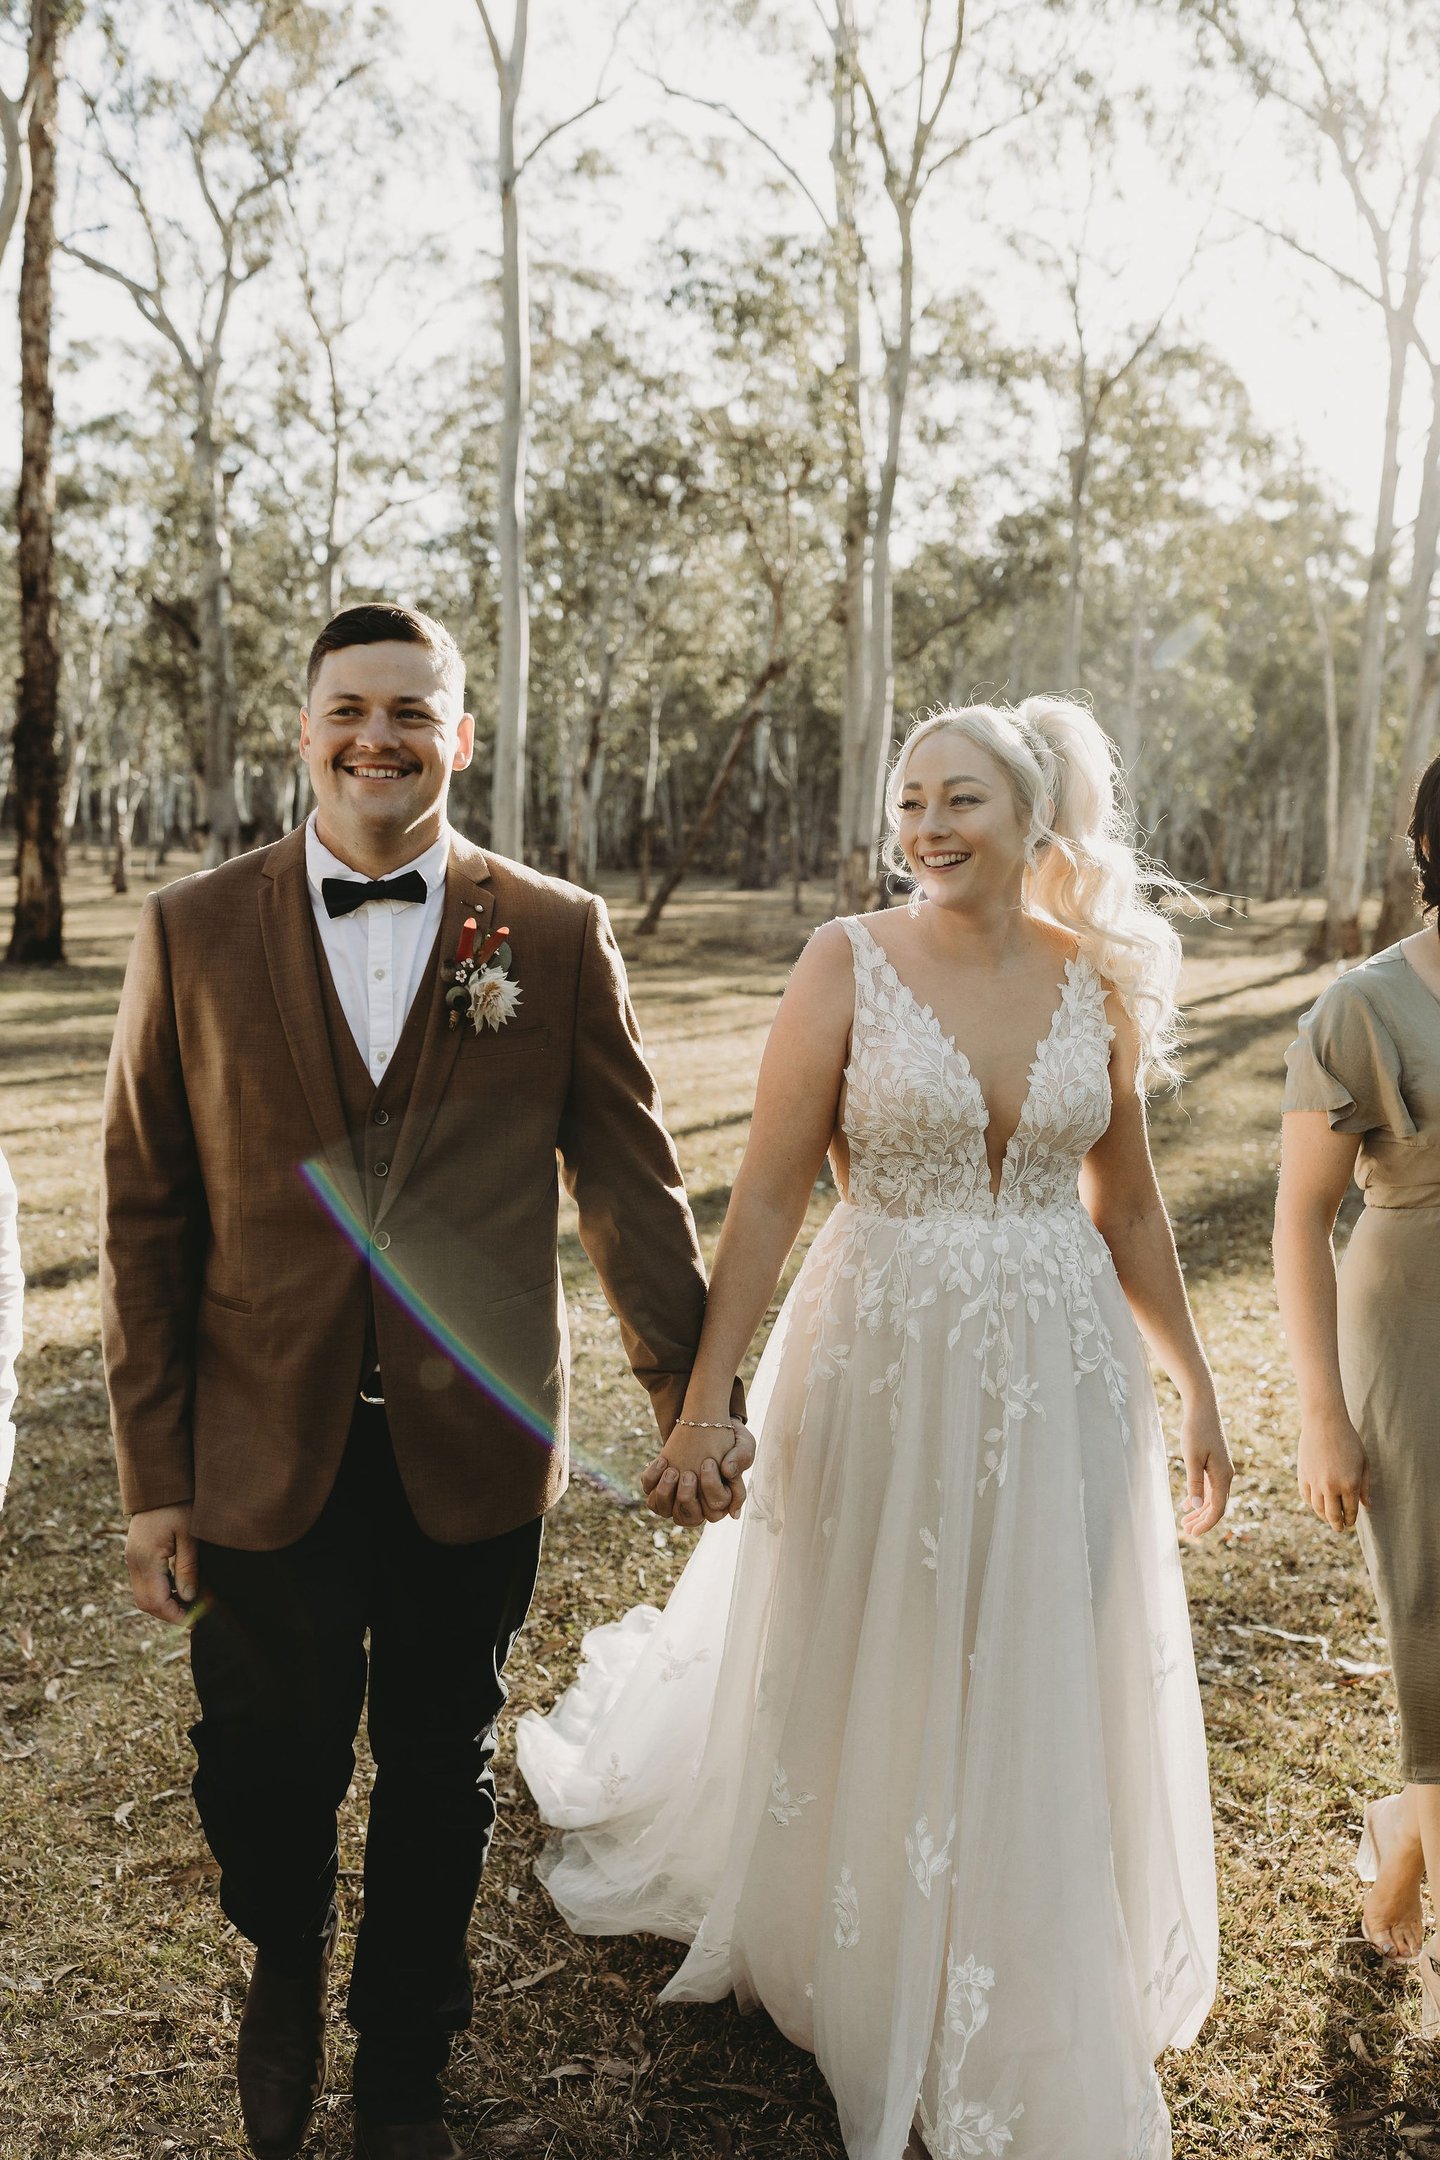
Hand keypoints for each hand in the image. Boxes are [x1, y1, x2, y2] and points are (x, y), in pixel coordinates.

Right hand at [125, 1503, 199, 1625]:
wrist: (159, 1483)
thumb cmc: (179, 1504)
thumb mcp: (190, 1535)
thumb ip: (188, 1567)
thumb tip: (187, 1597)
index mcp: (146, 1559)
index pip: (156, 1601)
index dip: (175, 1615)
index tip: (196, 1620)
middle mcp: (134, 1562)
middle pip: (146, 1603)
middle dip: (168, 1613)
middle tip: (194, 1615)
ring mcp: (132, 1558)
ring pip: (143, 1594)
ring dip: (164, 1603)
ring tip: (189, 1602)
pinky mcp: (135, 1554)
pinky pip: (144, 1582)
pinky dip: (160, 1590)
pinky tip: (179, 1586)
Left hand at [641, 1419, 755, 1527]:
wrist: (703, 1422)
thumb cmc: (728, 1437)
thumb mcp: (742, 1443)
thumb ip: (742, 1457)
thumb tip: (728, 1471)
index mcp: (721, 1500)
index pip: (714, 1511)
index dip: (711, 1488)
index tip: (707, 1462)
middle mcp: (698, 1504)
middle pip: (689, 1518)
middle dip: (686, 1497)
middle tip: (688, 1473)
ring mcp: (676, 1497)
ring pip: (664, 1510)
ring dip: (666, 1492)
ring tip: (672, 1470)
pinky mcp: (660, 1486)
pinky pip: (650, 1494)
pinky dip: (652, 1478)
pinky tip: (662, 1460)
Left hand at [1178, 1397, 1232, 1540]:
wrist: (1203, 1407)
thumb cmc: (1196, 1430)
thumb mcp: (1192, 1457)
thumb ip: (1195, 1482)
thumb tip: (1197, 1506)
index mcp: (1223, 1476)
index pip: (1218, 1508)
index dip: (1206, 1523)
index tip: (1192, 1534)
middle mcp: (1226, 1475)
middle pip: (1217, 1506)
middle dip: (1202, 1520)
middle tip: (1186, 1532)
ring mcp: (1222, 1470)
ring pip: (1213, 1497)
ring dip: (1200, 1511)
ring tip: (1185, 1522)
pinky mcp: (1215, 1464)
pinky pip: (1209, 1487)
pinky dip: (1200, 1497)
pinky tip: (1187, 1505)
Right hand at [1297, 1408, 1367, 1532]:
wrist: (1324, 1423)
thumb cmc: (1348, 1441)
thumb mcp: (1363, 1463)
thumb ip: (1365, 1487)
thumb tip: (1367, 1507)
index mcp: (1349, 1484)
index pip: (1350, 1511)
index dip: (1351, 1519)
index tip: (1351, 1522)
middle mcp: (1331, 1487)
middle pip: (1333, 1515)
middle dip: (1337, 1524)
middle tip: (1339, 1528)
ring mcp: (1315, 1482)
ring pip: (1318, 1509)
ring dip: (1324, 1516)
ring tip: (1328, 1518)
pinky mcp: (1303, 1476)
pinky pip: (1306, 1497)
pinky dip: (1311, 1504)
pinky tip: (1317, 1504)